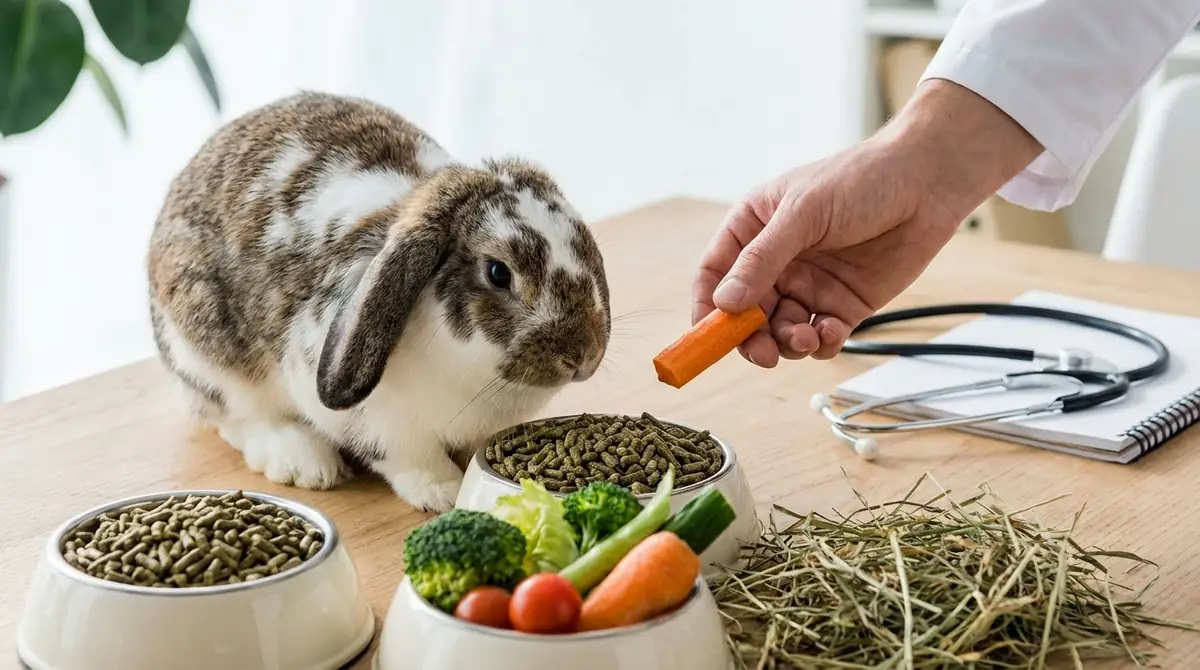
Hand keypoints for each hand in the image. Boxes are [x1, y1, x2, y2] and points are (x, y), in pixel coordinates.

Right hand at [692, 79, 1043, 367]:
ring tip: (806, 337)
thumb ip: (762, 260)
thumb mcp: (803, 212)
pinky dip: (820, 343)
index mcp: (753, 230)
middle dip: (750, 338)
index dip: (706, 309)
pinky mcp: (842, 304)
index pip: (714, 275)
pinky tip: (831, 331)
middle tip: (763, 355)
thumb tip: (725, 304)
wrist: (926, 183)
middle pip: (745, 314)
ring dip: (787, 343)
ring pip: (781, 332)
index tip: (708, 337)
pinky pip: (819, 337)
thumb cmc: (860, 179)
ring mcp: (809, 285)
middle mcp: (776, 261)